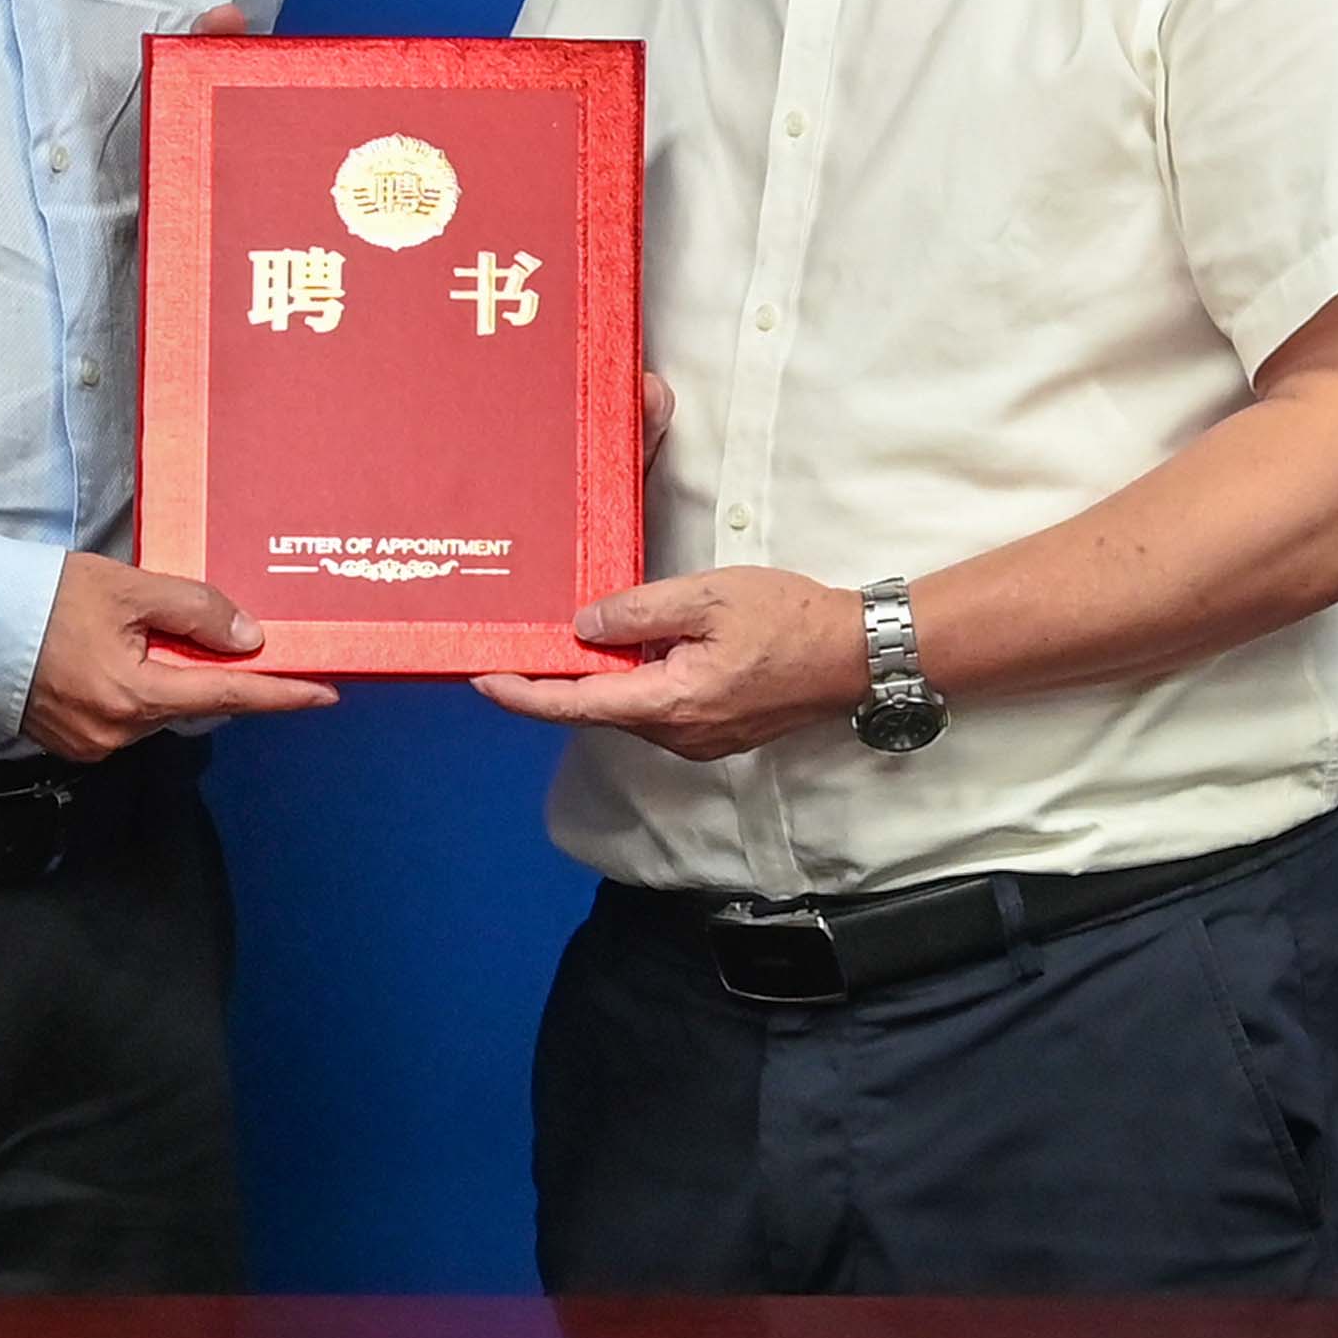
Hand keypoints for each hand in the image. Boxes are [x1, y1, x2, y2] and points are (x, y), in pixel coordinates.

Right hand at [24, 548, 336, 761]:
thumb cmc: (41, 598)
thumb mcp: (126, 587)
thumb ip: (192, 610)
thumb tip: (246, 637)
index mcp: (135, 696)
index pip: (228, 694)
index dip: (280, 693)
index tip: (324, 693)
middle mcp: (117, 734)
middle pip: (192, 702)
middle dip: (205, 668)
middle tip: (205, 626)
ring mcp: (92, 745)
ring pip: (158, 709)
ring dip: (166, 675)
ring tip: (131, 629)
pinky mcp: (71, 743)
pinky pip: (125, 717)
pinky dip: (135, 688)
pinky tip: (110, 653)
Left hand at [472, 564, 866, 759]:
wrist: (854, 654)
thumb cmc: (789, 619)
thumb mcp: (708, 597)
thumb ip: (639, 612)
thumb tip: (583, 626)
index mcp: (670, 702)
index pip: (576, 706)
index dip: (523, 695)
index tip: (482, 678)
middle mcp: (678, 735)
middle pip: (597, 711)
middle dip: (552, 684)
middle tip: (512, 648)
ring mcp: (698, 740)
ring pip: (627, 710)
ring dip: (594, 683)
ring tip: (560, 645)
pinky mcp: (715, 732)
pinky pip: (656, 710)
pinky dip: (628, 685)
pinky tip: (622, 654)